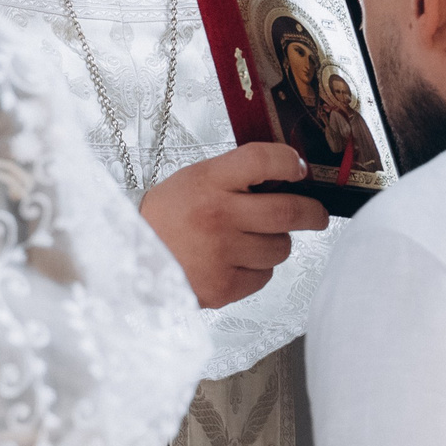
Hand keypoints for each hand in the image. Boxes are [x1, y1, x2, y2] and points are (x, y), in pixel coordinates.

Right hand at [139, 142, 330, 308]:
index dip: (289, 162)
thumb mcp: (193, 181)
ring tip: (253, 240)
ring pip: (281, 247)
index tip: (299, 170)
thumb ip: (235, 176)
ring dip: (277, 242)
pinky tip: (235, 262)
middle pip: (289, 211)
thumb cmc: (167, 219)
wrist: (128, 263)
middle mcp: (217, 215)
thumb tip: (289, 176)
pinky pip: (265, 275)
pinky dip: (258, 268)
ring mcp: (222, 253)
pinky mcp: (224, 286)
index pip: (262, 160)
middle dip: (313, 213)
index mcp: (207, 181)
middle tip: (317, 215)